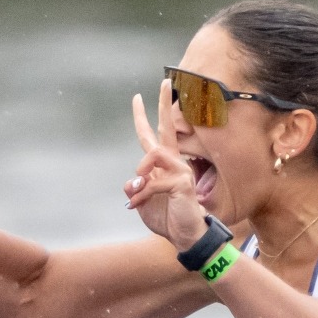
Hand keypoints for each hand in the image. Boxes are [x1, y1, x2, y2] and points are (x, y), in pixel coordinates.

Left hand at [124, 79, 209, 249]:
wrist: (185, 236)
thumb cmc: (167, 218)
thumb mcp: (142, 203)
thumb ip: (136, 188)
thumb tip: (132, 180)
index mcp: (163, 164)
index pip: (153, 135)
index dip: (144, 117)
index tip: (137, 98)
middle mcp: (174, 162)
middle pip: (168, 127)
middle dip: (164, 104)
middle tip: (165, 81)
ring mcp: (180, 170)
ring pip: (151, 156)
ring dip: (139, 178)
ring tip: (137, 196)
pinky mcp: (182, 182)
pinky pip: (153, 181)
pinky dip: (142, 194)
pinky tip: (138, 205)